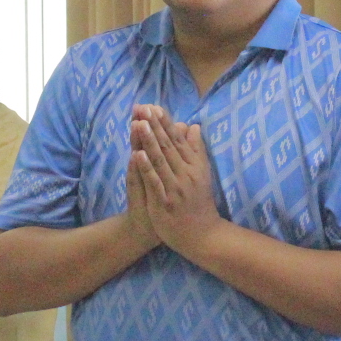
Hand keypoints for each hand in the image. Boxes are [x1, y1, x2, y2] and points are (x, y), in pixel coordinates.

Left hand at [130, 104, 222, 257]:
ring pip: (160, 160)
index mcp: (194, 165)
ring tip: (138, 123)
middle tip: (143, 108)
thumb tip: (193, 126)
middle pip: (167, 146)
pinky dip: (146, 167)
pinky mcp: (164, 202)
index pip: (177, 139)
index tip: (154, 106)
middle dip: (154, 126)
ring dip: (149, 141)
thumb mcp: (203, 173)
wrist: (202, 234)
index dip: (165, 123)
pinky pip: (154, 182)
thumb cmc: (199, 202)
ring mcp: (175, 188)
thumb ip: (197, 150)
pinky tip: (138, 154)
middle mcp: (186, 173)